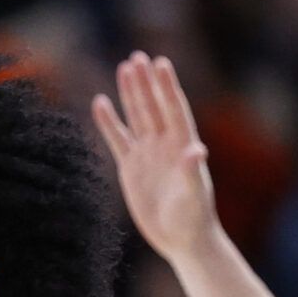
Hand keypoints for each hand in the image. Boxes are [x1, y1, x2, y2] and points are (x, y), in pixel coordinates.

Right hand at [90, 52, 221, 263]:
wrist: (182, 239)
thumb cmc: (194, 219)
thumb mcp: (194, 197)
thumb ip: (192, 173)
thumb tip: (197, 150)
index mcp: (182, 146)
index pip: (174, 109)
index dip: (167, 86)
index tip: (160, 62)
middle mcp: (165, 145)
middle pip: (153, 107)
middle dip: (146, 83)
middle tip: (137, 57)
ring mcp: (148, 154)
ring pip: (137, 117)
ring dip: (131, 93)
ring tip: (125, 67)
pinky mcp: (131, 168)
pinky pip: (118, 140)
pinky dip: (109, 122)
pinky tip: (100, 102)